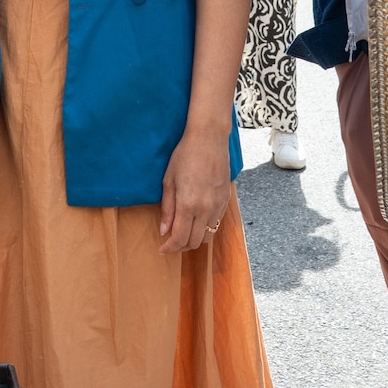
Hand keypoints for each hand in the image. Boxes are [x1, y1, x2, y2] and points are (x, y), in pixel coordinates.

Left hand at [158, 122, 231, 253]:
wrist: (209, 138)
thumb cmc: (185, 155)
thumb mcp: (168, 180)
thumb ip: (167, 208)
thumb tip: (164, 230)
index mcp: (188, 204)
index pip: (179, 238)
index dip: (169, 248)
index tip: (161, 249)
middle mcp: (206, 209)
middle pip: (195, 242)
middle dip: (181, 246)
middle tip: (170, 243)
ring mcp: (218, 205)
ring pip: (208, 235)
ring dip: (194, 239)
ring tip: (183, 233)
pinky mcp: (226, 200)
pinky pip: (216, 223)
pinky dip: (205, 228)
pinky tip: (196, 220)